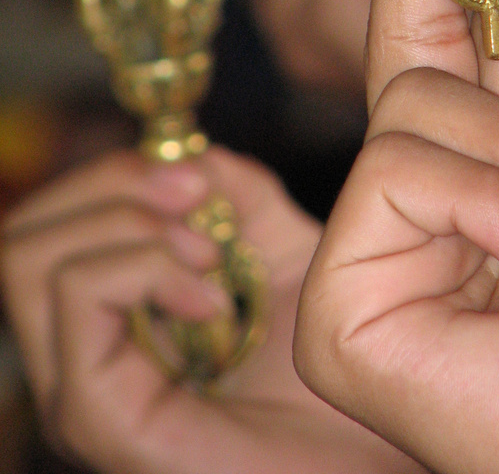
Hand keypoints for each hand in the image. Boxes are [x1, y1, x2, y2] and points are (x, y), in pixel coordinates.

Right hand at [1, 147, 423, 473]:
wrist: (366, 448)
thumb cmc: (326, 369)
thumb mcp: (278, 248)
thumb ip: (236, 193)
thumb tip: (192, 152)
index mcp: (106, 321)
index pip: (46, 223)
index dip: (114, 173)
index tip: (196, 176)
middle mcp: (75, 360)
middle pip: (24, 233)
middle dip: (113, 185)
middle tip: (197, 201)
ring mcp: (78, 394)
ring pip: (33, 257)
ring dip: (130, 225)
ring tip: (208, 257)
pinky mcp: (99, 418)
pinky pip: (80, 299)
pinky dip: (147, 268)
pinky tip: (211, 297)